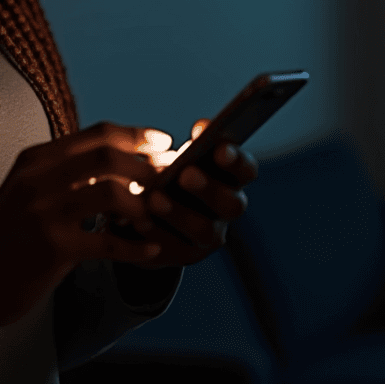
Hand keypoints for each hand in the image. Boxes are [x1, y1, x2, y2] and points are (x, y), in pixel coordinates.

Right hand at [0, 121, 178, 336]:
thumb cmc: (3, 239)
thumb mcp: (25, 191)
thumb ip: (61, 173)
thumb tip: (112, 161)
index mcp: (35, 159)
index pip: (96, 133)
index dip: (136, 135)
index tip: (163, 142)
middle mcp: (39, 178)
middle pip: (108, 154)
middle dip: (148, 164)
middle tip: (171, 177)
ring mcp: (45, 211)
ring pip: (112, 193)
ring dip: (144, 204)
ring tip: (156, 217)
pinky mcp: (53, 247)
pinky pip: (109, 241)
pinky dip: (137, 247)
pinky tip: (151, 252)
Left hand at [111, 119, 258, 268]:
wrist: (148, 213)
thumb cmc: (170, 173)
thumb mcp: (181, 157)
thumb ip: (195, 144)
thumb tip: (202, 128)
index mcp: (230, 181)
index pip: (245, 171)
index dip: (236, 161)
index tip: (219, 149)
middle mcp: (224, 212)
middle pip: (231, 204)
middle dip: (209, 189)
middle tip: (186, 174)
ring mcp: (206, 238)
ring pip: (202, 230)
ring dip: (179, 213)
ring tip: (155, 198)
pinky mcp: (180, 255)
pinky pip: (171, 248)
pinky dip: (155, 233)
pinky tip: (138, 220)